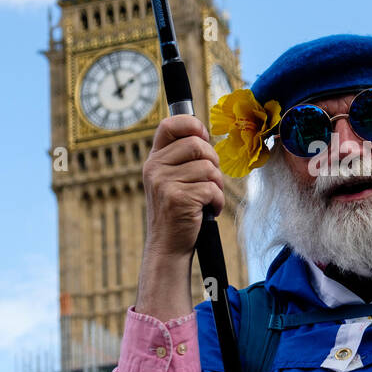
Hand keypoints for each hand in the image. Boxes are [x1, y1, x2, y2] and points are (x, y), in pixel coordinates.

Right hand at [142, 114, 224, 260]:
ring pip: (208, 168)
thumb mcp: (171, 179)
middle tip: (210, 180)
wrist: (168, 246)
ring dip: (216, 185)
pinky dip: (217, 201)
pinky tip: (208, 209)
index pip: (169, 125)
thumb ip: (181, 157)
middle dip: (213, 161)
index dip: (192, 125)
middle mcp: (155, 168)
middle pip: (197, 145)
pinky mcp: (178, 198)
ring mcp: (164, 183)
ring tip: (207, 198)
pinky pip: (212, 189)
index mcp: (154, 159)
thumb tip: (203, 134)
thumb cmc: (178, 211)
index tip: (203, 137)